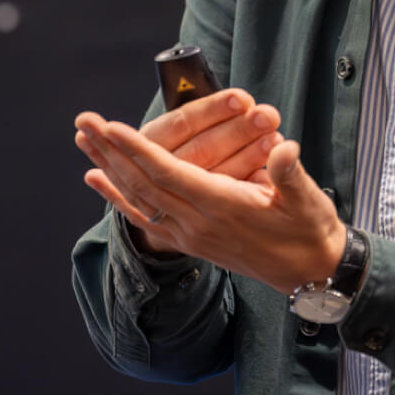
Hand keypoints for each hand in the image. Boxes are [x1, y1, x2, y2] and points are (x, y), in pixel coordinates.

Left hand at [75, 104, 345, 294]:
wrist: (311, 273)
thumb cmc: (310, 231)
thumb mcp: (309, 200)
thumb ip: (292, 174)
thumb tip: (285, 149)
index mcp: (223, 206)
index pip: (170, 174)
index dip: (139, 150)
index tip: (111, 126)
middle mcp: (198, 223)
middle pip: (142, 183)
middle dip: (111, 150)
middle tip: (83, 121)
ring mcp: (190, 234)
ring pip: (138, 198)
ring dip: (108, 166)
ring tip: (83, 140)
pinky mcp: (190, 240)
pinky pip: (145, 217)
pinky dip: (118, 197)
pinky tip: (98, 179)